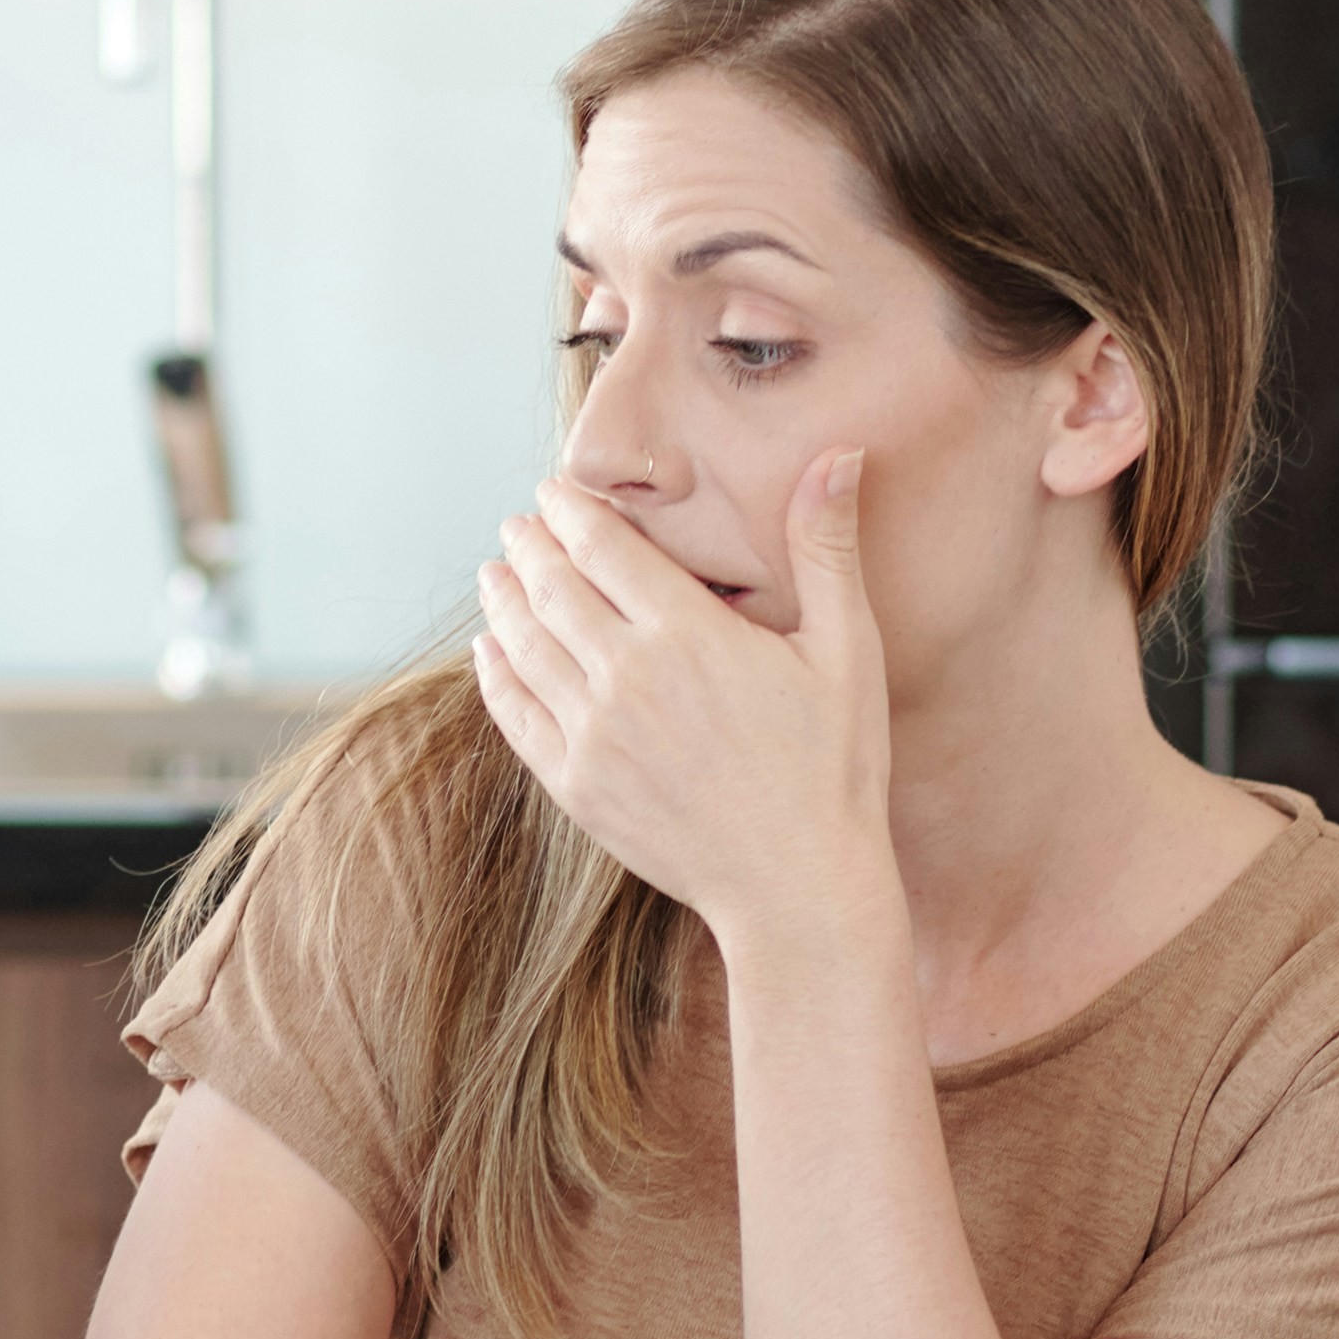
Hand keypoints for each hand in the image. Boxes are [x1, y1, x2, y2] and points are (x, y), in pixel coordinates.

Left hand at [469, 454, 890, 939]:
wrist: (798, 886)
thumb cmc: (834, 767)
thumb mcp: (847, 650)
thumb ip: (827, 547)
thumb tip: (839, 453)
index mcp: (687, 633)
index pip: (603, 546)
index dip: (570, 512)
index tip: (554, 492)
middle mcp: (625, 676)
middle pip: (552, 587)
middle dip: (530, 547)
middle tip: (518, 525)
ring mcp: (591, 734)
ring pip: (523, 645)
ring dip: (502, 600)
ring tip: (494, 573)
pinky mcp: (573, 785)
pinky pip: (514, 714)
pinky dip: (495, 673)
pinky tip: (490, 652)